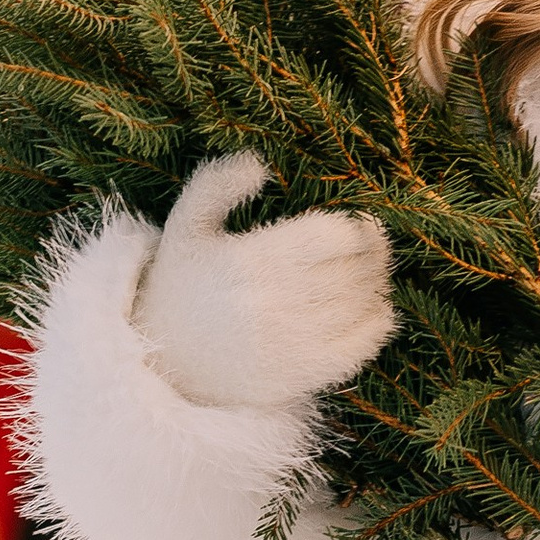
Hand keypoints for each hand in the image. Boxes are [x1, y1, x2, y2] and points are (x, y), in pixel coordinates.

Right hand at [133, 149, 396, 410]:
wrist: (160, 360)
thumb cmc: (179, 284)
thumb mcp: (185, 225)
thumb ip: (216, 184)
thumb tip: (259, 164)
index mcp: (253, 261)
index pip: (333, 237)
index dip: (359, 229)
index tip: (361, 225)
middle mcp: (276, 303)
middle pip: (354, 269)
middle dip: (374, 254)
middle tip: (375, 248)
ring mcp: (291, 343)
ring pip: (361, 304)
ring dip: (377, 285)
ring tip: (372, 274)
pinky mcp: (300, 375)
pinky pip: (360, 346)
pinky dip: (378, 323)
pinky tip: (375, 310)